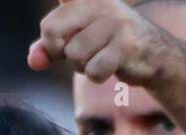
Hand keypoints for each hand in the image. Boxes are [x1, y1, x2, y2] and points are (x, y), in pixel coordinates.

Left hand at [27, 0, 175, 85]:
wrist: (151, 54)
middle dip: (58, 51)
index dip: (52, 19)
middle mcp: (98, 2)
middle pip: (51, 30)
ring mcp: (114, 21)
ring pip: (74, 55)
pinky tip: (111, 65)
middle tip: (77, 52)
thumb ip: (48, 49)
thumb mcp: (72, 43)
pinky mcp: (126, 43)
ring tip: (99, 56)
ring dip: (82, 66)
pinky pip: (93, 70)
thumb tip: (34, 60)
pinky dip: (97, 75)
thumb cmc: (105, 45)